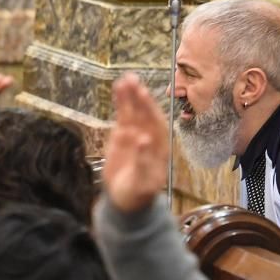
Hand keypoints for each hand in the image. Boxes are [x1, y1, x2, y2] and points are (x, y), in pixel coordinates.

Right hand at [102, 74, 168, 212]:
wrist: (126, 199)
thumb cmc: (138, 193)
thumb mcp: (141, 182)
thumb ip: (142, 160)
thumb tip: (142, 139)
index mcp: (160, 147)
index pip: (156, 125)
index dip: (150, 110)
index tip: (143, 96)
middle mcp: (150, 137)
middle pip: (145, 114)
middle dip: (139, 98)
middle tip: (132, 81)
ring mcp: (136, 134)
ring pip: (134, 113)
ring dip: (130, 96)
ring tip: (123, 80)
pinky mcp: (123, 136)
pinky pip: (123, 116)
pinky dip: (121, 103)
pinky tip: (118, 89)